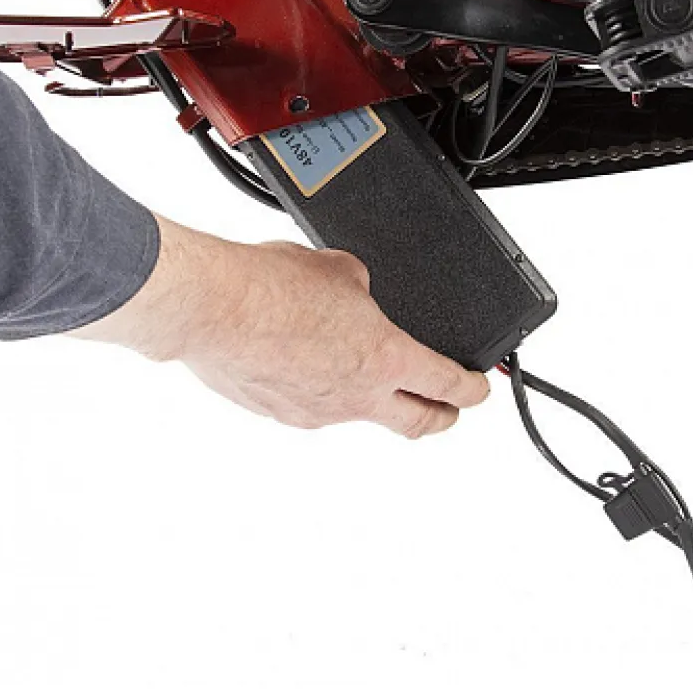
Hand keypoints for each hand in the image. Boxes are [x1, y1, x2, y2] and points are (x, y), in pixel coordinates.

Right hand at [71, 216, 489, 437]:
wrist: (213, 307)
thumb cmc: (269, 287)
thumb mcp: (336, 268)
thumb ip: (358, 286)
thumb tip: (354, 291)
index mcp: (384, 357)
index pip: (448, 383)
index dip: (473, 389)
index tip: (479, 390)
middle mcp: (356, 395)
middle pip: (419, 423)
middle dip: (442, 418)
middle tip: (449, 410)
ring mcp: (316, 412)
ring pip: (359, 412)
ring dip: (370, 395)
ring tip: (353, 362)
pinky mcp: (278, 414)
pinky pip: (312, 405)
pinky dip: (319, 389)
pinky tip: (300, 359)